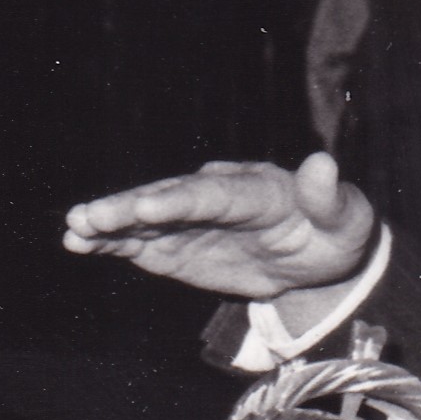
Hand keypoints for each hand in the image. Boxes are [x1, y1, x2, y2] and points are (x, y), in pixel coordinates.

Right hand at [61, 152, 378, 303]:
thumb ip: (330, 197)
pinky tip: (77, 243)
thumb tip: (322, 163)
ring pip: (143, 220)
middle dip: (128, 209)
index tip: (147, 207)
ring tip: (74, 230)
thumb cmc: (332, 232)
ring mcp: (189, 221)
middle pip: (166, 202)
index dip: (179, 201)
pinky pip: (138, 242)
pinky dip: (109, 242)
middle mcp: (213, 197)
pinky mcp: (174, 245)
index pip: (212, 194)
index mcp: (254, 189)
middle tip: (90, 216)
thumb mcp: (346, 220)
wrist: (315, 256)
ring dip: (108, 224)